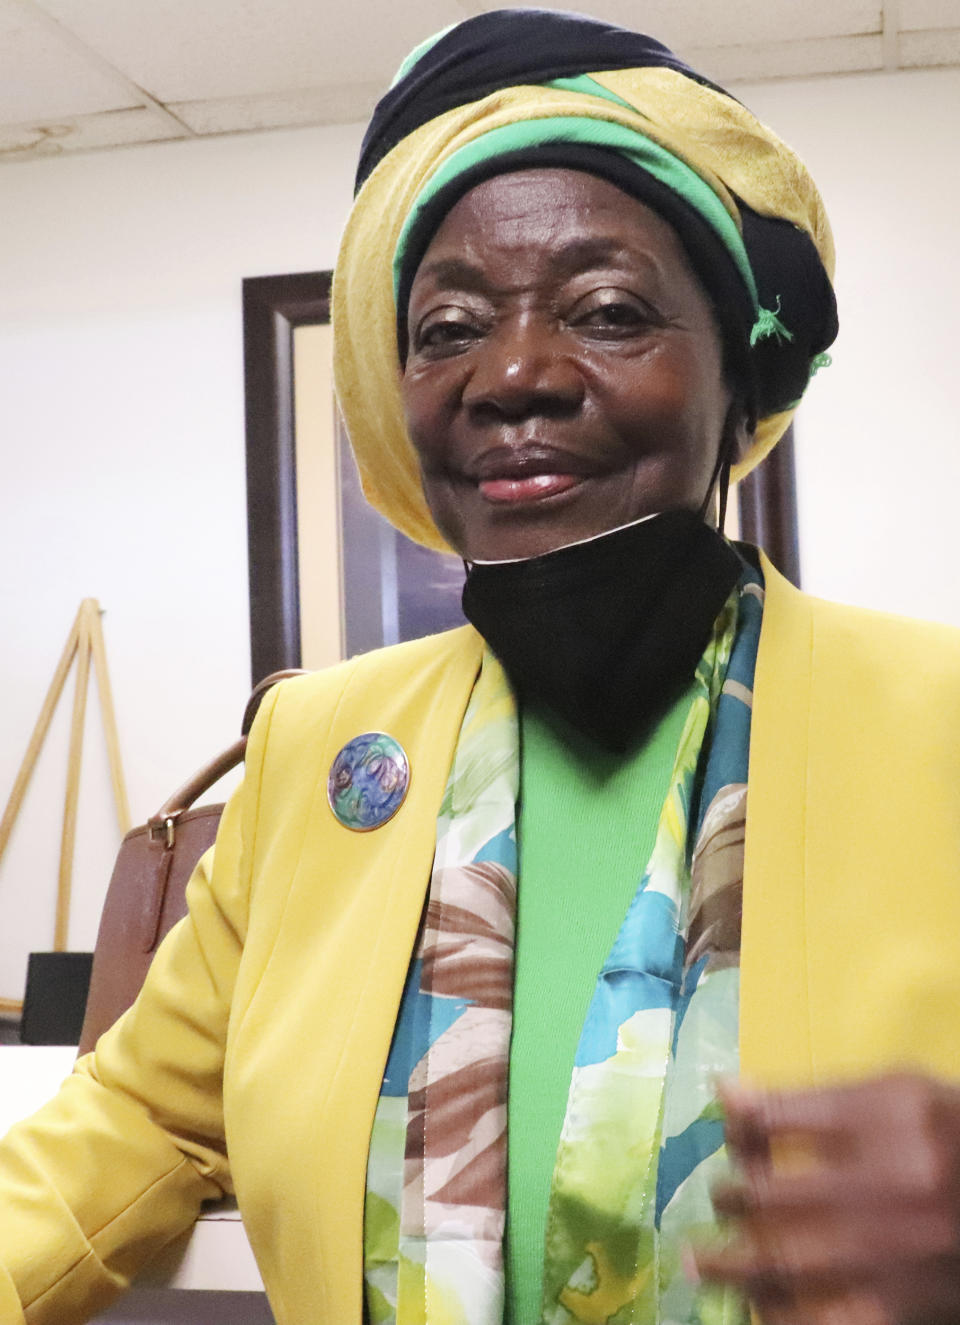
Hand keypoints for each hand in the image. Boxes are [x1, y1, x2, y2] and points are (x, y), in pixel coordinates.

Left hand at [690, 1073, 959, 1324]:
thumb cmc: (950, 1136)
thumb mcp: (896, 1095)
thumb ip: (811, 1094)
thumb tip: (723, 1090)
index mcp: (882, 1116)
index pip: (774, 1117)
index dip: (735, 1125)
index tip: (728, 1129)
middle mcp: (884, 1180)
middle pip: (768, 1192)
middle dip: (728, 1196)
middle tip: (721, 1198)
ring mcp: (890, 1249)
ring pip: (781, 1261)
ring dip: (728, 1261)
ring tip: (701, 1258)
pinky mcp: (900, 1305)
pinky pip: (822, 1320)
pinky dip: (779, 1315)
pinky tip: (759, 1305)